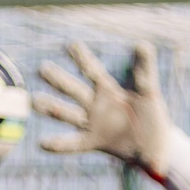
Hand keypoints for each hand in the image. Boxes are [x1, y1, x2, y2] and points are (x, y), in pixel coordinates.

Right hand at [35, 41, 179, 175]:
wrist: (155, 145)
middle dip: (58, 80)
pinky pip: (73, 144)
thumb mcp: (149, 92)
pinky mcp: (93, 142)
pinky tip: (41, 144)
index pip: (92, 70)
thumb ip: (145, 70)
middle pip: (73, 90)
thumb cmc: (152, 116)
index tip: (70, 45)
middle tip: (42, 68)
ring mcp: (92, 123)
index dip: (82, 58)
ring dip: (51, 108)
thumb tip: (143, 43)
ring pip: (67, 114)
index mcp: (108, 90)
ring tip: (33, 101)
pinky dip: (58, 145)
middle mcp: (96, 104)